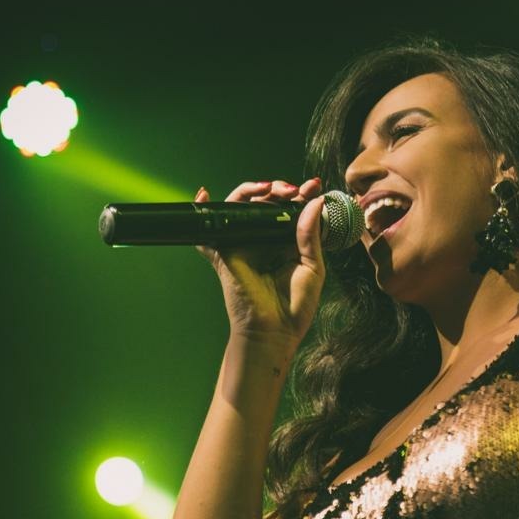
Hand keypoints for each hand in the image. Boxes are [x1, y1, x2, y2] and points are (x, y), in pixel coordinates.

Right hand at [195, 178, 325, 349]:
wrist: (274, 332)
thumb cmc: (296, 305)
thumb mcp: (313, 266)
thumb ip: (311, 234)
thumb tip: (315, 202)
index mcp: (287, 241)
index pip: (292, 208)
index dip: (302, 194)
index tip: (314, 186)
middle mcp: (264, 238)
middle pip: (266, 202)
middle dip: (280, 188)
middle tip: (294, 189)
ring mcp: (243, 243)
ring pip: (240, 207)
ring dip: (251, 190)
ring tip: (269, 188)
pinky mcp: (224, 253)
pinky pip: (208, 231)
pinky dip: (203, 211)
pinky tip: (204, 196)